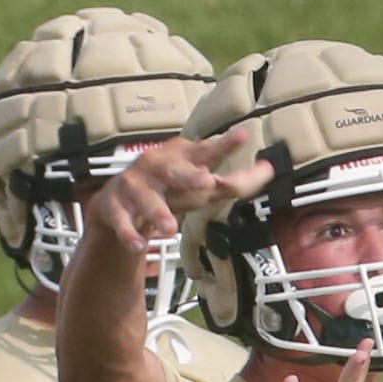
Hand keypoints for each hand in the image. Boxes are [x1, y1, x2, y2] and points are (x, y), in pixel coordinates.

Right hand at [88, 130, 270, 253]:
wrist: (116, 202)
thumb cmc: (166, 189)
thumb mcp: (197, 185)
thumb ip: (233, 181)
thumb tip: (268, 169)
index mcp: (179, 160)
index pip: (204, 152)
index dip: (222, 145)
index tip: (242, 136)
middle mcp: (156, 168)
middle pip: (172, 169)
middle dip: (187, 174)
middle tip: (205, 182)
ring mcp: (133, 187)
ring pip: (145, 197)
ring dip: (156, 211)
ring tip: (169, 228)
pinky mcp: (114, 207)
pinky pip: (120, 220)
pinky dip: (128, 232)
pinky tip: (138, 244)